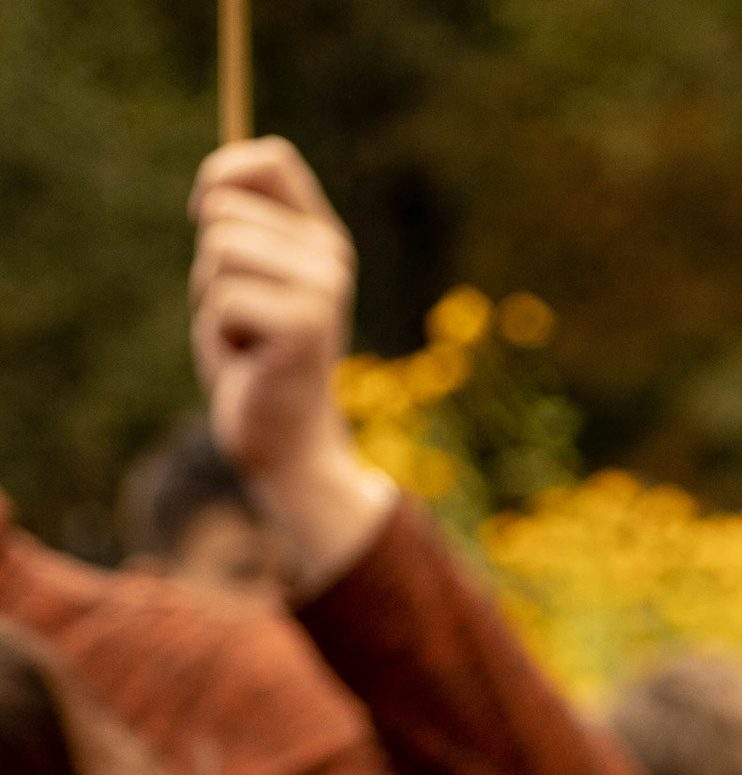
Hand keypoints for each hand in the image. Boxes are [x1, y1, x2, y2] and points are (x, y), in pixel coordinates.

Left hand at [187, 138, 392, 596]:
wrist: (286, 446)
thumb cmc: (254, 361)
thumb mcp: (243, 280)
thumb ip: (237, 227)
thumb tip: (211, 191)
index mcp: (321, 235)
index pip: (270, 158)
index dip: (222, 178)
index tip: (208, 220)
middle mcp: (331, 256)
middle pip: (223, 211)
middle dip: (207, 267)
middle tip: (240, 318)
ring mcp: (324, 290)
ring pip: (218, 252)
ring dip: (210, 301)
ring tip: (243, 339)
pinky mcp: (304, 327)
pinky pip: (223, 300)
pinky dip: (218, 336)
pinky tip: (247, 362)